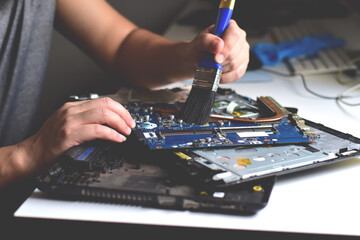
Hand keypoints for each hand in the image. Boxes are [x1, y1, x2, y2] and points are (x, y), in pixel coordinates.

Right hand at [19, 97, 134, 174]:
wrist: (29, 155)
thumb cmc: (48, 143)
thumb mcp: (67, 125)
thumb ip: (84, 120)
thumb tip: (108, 124)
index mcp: (72, 107)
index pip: (102, 101)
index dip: (119, 109)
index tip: (127, 118)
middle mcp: (71, 110)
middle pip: (106, 105)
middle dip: (123, 114)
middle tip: (130, 126)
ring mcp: (69, 121)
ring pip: (103, 114)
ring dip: (120, 123)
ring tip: (126, 132)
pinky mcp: (68, 134)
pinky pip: (97, 130)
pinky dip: (111, 134)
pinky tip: (117, 139)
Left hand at [189, 20, 249, 82]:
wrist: (198, 61)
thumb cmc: (199, 49)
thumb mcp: (198, 42)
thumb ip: (207, 41)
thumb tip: (219, 44)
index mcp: (230, 28)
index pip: (234, 35)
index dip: (226, 47)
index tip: (216, 58)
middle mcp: (240, 39)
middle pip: (235, 52)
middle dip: (220, 61)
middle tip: (209, 63)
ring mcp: (243, 53)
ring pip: (235, 65)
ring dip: (220, 69)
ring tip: (212, 67)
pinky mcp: (242, 66)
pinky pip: (237, 74)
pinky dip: (225, 77)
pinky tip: (217, 74)